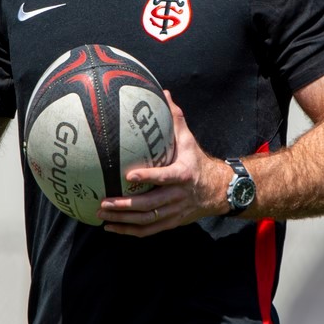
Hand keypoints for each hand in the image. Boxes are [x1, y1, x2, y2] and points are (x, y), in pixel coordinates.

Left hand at [97, 90, 230, 235]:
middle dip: (126, 206)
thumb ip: (175, 118)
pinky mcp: (172, 222)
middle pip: (152, 205)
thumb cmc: (197, 161)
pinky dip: (130, 231)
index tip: (129, 176)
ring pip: (148, 220)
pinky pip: (149, 230)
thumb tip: (162, 91)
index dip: (149, 178)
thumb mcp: (189, 140)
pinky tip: (111, 228)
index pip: (166, 177)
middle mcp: (180, 196)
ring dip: (124, 220)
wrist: (220, 190)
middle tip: (103, 202)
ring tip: (102, 215)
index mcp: (184, 174)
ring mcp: (176, 211)